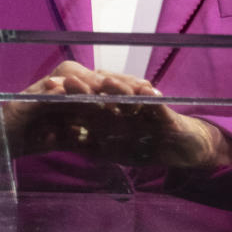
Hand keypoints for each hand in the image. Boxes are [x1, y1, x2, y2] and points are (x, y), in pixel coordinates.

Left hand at [10, 61, 231, 169]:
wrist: (184, 148)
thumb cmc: (148, 145)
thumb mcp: (118, 151)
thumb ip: (96, 146)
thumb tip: (68, 141)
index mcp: (112, 116)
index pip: (86, 107)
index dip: (68, 101)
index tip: (47, 95)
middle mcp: (126, 109)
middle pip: (103, 97)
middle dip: (85, 89)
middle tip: (65, 82)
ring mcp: (146, 110)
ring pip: (128, 98)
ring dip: (117, 89)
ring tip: (103, 80)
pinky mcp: (166, 115)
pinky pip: (157, 107)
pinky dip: (150, 100)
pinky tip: (143, 93)